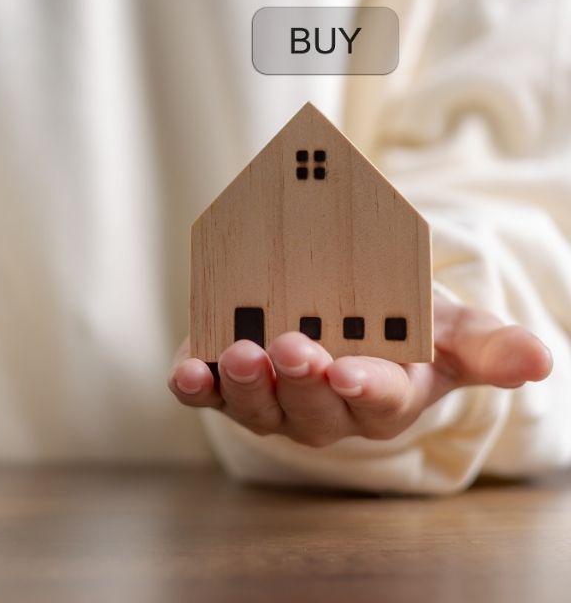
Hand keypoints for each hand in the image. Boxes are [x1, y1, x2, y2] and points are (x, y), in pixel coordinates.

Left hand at [169, 293, 551, 446]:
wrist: (350, 310)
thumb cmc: (405, 325)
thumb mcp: (450, 327)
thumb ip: (489, 346)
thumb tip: (538, 361)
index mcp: (382, 396)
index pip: (377, 399)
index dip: (364, 387)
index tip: (350, 371)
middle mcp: (324, 410)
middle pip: (311, 408)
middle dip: (301, 381)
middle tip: (290, 346)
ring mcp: (273, 399)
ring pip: (257, 408)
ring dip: (245, 385)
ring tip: (240, 353)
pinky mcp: (228, 380)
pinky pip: (208, 393)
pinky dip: (194, 385)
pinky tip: (185, 370)